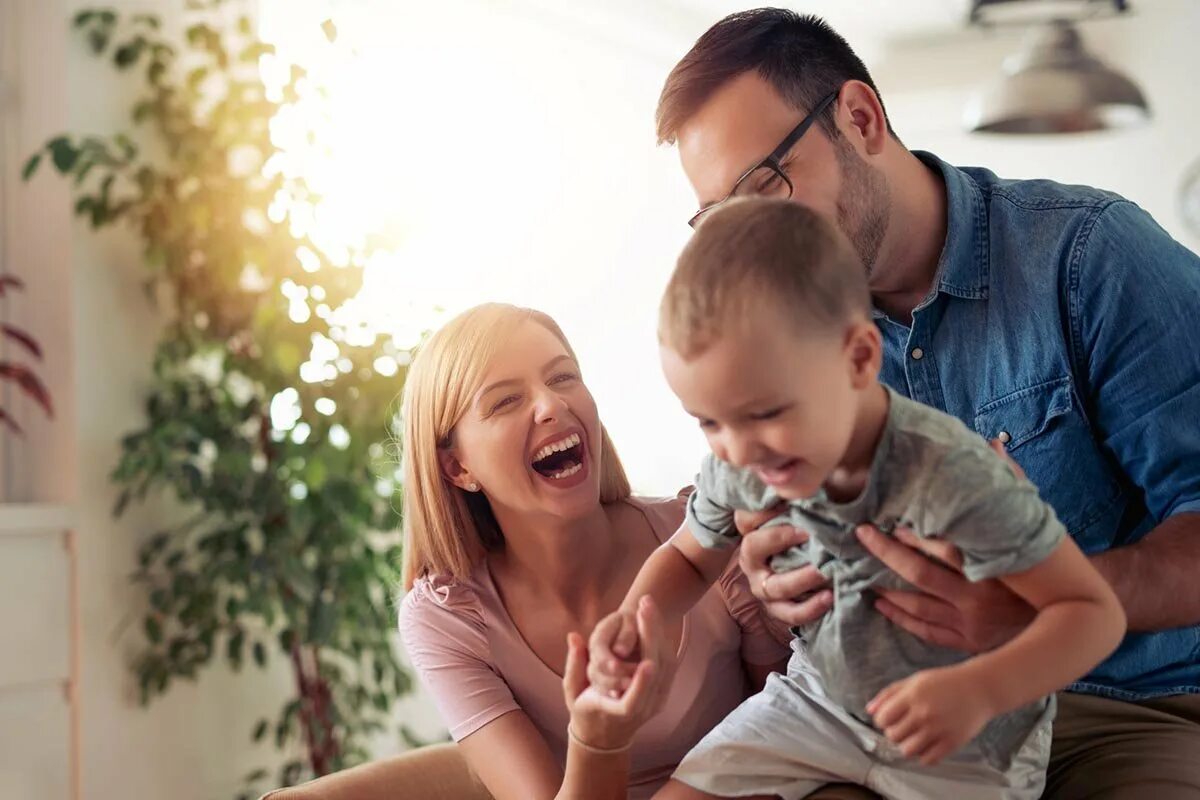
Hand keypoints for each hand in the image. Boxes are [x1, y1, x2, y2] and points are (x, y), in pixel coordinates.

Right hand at [563, 597, 675, 749]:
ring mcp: (656, 702)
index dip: (641, 686)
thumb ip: (573, 664)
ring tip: (648, 606)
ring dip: (657, 633)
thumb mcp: (572, 691)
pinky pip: (668, 664)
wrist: (606, 732)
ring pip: (665, 666)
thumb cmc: (584, 708)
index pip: (632, 703)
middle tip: (643, 609)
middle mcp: (641, 710)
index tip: (647, 664)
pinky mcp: (664, 692)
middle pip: (655, 675)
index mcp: (615, 713)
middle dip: (650, 638)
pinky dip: (662, 639)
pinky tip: (654, 618)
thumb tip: (574, 637)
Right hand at [736, 507, 833, 626]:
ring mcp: (764, 587)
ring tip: (824, 571)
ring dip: (801, 579)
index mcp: (752, 534)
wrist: (803, 571)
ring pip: (775, 586)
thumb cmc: (802, 534)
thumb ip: (795, 501)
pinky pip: (790, 614)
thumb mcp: (797, 515)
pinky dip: (810, 608)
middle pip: (753, 547)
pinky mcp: (778, 609)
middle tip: (808, 534)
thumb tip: (806, 483)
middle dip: (780, 539)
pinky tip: (829, 597)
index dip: (763, 508)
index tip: (788, 502)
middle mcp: (752, 561)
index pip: (746, 518)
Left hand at [854, 439, 1035, 653]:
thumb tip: (992, 443)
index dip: (914, 535)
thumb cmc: (1043, 562)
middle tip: (863, 536)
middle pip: (921, 574)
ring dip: (887, 587)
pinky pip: (926, 631)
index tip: (890, 521)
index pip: (946, 547)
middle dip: (887, 554)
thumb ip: (1012, 483)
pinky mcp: (968, 642)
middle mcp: (980, 598)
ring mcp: (972, 624)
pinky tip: (881, 603)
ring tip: (861, 569)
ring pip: (918, 605)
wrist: (1073, 615)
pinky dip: (901, 617)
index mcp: (994, 566)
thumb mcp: (1032, 522)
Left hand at [867, 666, 994, 764]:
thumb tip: (869, 710)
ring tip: (914, 736)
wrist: (979, 688)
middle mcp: (924, 713)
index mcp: (912, 695)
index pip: (882, 719)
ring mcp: (938, 729)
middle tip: (904, 727)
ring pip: (907, 751)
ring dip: (907, 745)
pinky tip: (928, 743)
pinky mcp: (952, 742)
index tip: (889, 719)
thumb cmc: (945, 682)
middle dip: (894, 733)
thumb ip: (889, 694)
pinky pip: (928, 760)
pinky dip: (924, 755)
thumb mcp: (914, 680)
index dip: (882, 721)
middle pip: (893, 736)